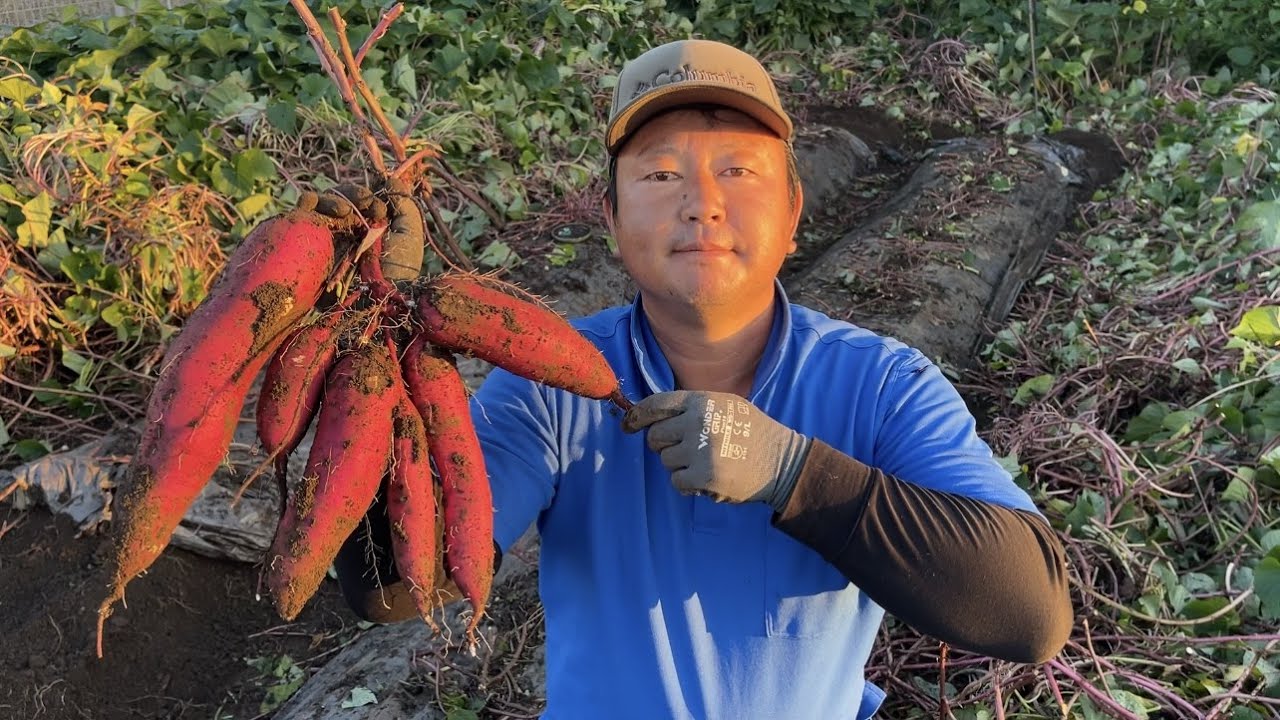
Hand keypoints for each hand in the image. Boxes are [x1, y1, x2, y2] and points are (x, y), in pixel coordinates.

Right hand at [297, 177, 424, 281]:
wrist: (380, 298)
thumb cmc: (399, 270)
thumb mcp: (409, 234)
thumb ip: (403, 205)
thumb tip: (391, 177)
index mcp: (364, 226)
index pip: (357, 199)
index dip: (366, 196)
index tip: (380, 207)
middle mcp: (342, 230)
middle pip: (337, 198)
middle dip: (351, 195)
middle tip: (365, 204)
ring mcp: (324, 235)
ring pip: (319, 202)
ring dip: (333, 199)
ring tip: (346, 211)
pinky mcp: (307, 241)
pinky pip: (302, 213)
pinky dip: (312, 204)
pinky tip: (333, 214)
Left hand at [621, 390, 810, 509]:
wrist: (781, 461)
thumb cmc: (752, 432)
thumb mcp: (726, 405)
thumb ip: (692, 407)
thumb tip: (651, 416)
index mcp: (702, 401)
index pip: (656, 404)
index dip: (637, 415)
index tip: (628, 425)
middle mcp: (698, 422)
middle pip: (655, 436)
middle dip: (664, 445)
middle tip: (686, 450)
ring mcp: (700, 450)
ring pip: (666, 460)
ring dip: (680, 465)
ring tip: (706, 462)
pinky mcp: (704, 476)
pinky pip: (676, 481)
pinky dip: (688, 484)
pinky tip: (708, 478)